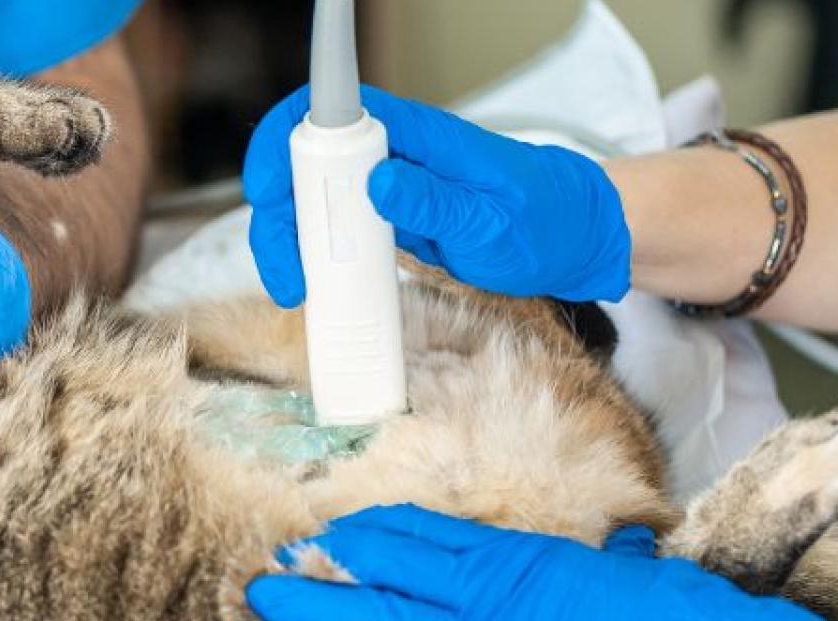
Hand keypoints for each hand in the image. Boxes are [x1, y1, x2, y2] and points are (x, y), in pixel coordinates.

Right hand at [243, 85, 631, 306]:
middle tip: (285, 270)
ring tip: (296, 289)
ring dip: (291, 244)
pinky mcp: (384, 221)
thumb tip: (377, 183)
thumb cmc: (543, 220)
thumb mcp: (492, 218)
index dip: (284, 140)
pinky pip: (333, 231)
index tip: (267, 189)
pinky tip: (314, 288)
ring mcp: (384, 190)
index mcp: (415, 137)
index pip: (333, 114)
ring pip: (311, 202)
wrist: (570, 240)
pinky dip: (313, 258)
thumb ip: (435, 200)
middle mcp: (391, 156)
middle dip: (279, 215)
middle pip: (305, 166)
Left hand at [246, 505, 837, 620]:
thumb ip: (601, 565)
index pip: (426, 538)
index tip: (338, 529)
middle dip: (324, 572)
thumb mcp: (632, 578)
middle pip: (385, 580)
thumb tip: (609, 552)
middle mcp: (489, 605)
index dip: (376, 533)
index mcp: (520, 561)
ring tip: (272, 615)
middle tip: (271, 567)